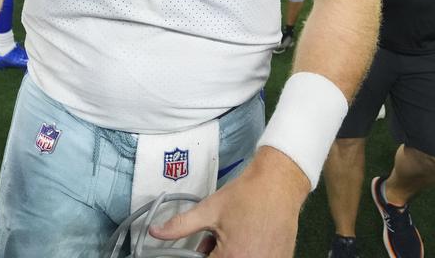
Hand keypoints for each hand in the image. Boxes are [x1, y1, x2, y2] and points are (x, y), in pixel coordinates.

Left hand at [149, 147, 305, 256]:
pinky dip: (250, 253)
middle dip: (216, 255)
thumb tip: (155, 232)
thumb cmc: (247, 194)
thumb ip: (180, 226)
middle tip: (218, 240)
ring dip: (233, 254)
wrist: (279, 183)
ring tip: (236, 239)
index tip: (203, 247)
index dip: (202, 255)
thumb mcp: (209, 209)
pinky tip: (250, 241)